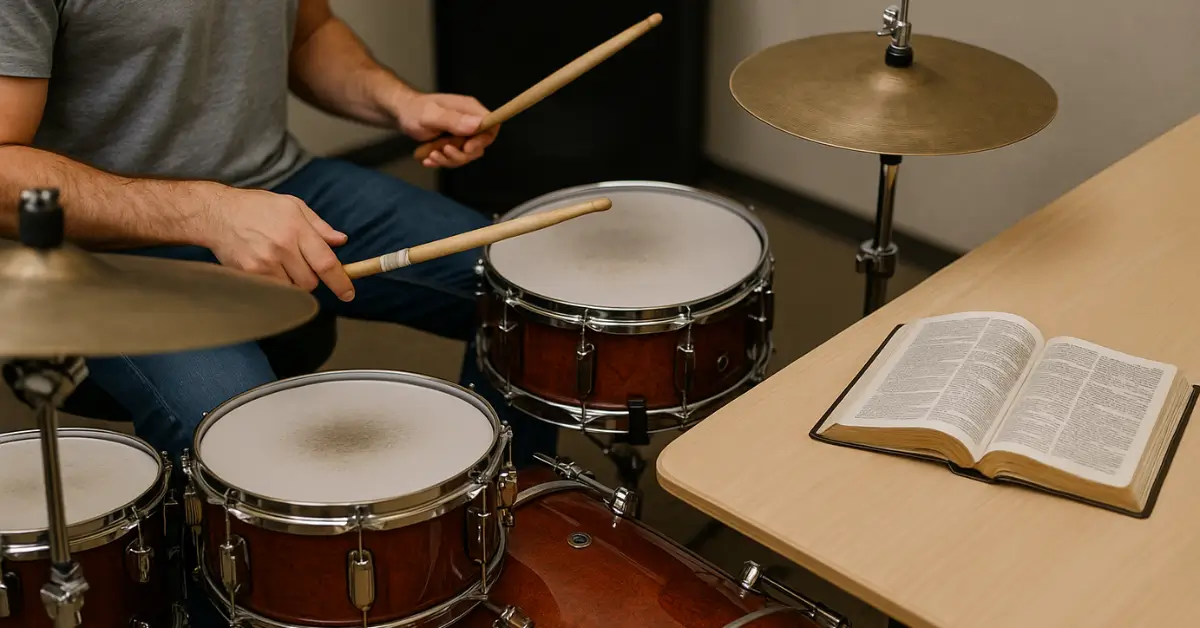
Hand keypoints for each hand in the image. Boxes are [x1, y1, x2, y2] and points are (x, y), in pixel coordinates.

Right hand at [199, 186, 355, 301]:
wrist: (217, 214)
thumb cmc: (257, 208)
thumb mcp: (292, 206)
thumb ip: (319, 226)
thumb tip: (341, 241)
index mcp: (297, 228)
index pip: (326, 263)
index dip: (341, 282)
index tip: (348, 293)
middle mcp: (282, 247)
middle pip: (311, 282)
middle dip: (311, 277)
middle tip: (299, 263)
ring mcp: (265, 262)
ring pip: (293, 288)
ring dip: (293, 282)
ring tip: (280, 261)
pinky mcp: (250, 274)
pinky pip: (275, 290)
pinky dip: (277, 284)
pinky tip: (267, 266)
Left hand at [390, 92, 499, 167]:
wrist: (400, 114)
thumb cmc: (414, 110)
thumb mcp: (431, 115)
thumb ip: (453, 120)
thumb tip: (478, 125)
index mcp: (469, 109)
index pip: (491, 125)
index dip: (483, 140)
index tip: (466, 148)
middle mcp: (470, 122)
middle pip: (480, 145)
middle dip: (462, 154)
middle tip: (443, 150)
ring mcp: (462, 134)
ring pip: (467, 155)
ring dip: (449, 159)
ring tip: (431, 154)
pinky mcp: (454, 143)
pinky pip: (455, 158)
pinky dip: (442, 161)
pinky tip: (428, 159)